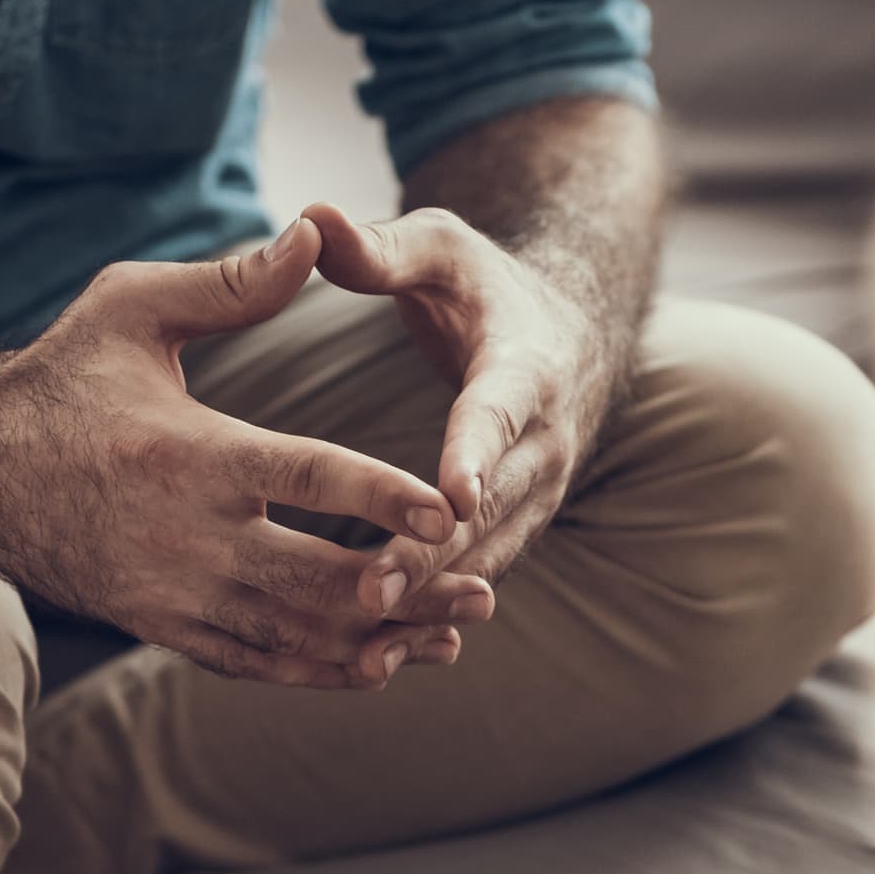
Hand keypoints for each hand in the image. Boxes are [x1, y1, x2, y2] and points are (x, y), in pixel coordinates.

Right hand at [0, 220, 494, 688]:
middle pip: (318, 578)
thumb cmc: (59, 377)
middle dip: (408, 590)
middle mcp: (184, 536)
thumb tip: (315, 231)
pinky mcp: (161, 626)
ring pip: (296, 633)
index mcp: (188, 453)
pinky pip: (255, 660)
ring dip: (381, 640)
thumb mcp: (129, 308)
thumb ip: (231, 283)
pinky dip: (321, 669)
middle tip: (483, 590)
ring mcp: (172, 592)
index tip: (445, 509)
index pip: (303, 477)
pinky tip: (382, 664)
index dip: (379, 496)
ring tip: (455, 634)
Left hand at [306, 201, 617, 620]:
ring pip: (486, 554)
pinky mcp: (517, 525)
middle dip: (435, 551)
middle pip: (489, 504)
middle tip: (371, 590)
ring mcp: (536, 491)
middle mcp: (543, 440)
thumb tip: (312, 218)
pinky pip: (478, 573)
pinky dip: (435, 611)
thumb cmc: (482, 284)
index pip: (498, 413)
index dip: (475, 454)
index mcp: (525, 367)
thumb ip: (379, 246)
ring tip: (369, 641)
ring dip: (431, 598)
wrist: (562, 334)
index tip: (451, 494)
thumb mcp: (438, 247)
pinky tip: (380, 655)